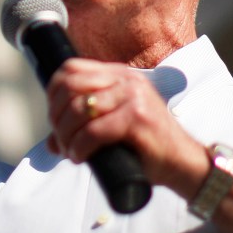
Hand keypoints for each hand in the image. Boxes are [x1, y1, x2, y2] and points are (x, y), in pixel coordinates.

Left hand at [45, 58, 208, 197]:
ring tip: (71, 151)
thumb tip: (51, 144)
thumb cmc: (147, 147)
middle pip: (70, 86)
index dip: (54, 94)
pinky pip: (93, 130)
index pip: (71, 69)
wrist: (182, 163)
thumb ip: (83, 128)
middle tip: (61, 140)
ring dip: (66, 135)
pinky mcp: (137, 118)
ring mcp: (133, 96)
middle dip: (57, 117)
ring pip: (79, 109)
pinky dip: (79, 147)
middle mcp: (126, 80)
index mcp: (119, 75)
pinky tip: (80, 157)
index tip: (56, 120)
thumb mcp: (112, 128)